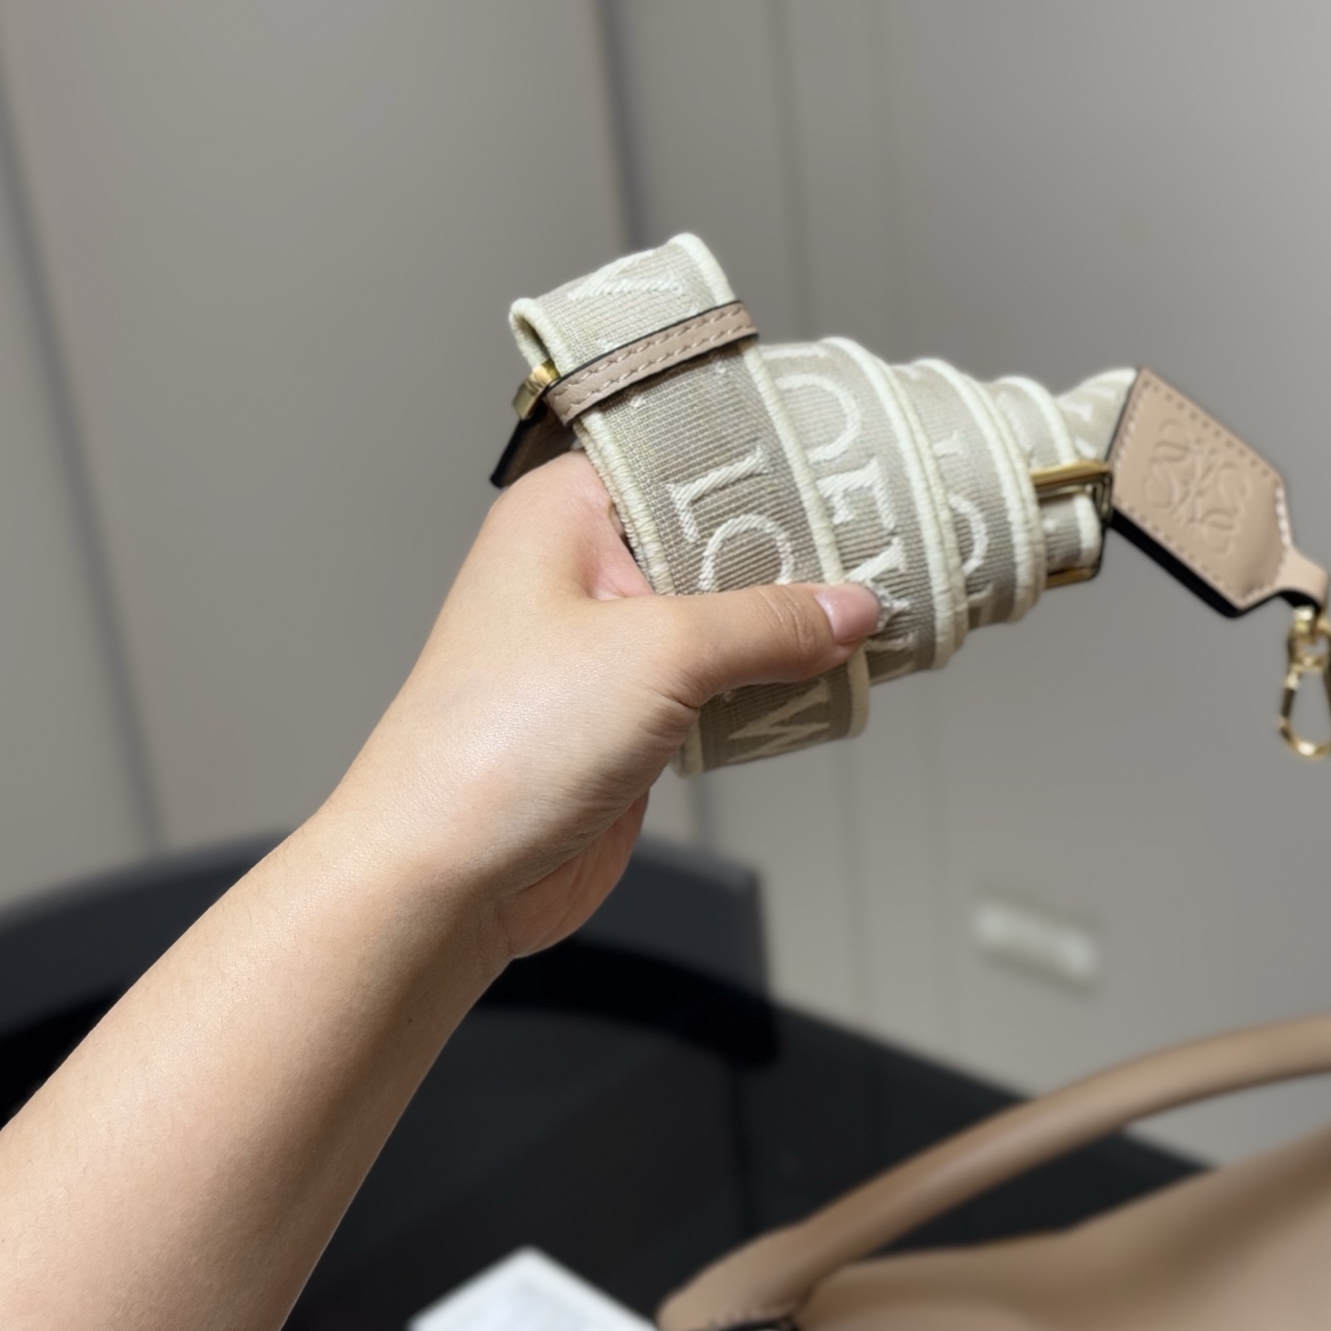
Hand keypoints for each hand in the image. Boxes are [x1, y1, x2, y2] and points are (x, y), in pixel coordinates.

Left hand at [320, 452, 878, 957]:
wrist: (447, 876)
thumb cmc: (498, 743)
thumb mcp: (658, 653)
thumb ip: (767, 623)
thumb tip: (850, 608)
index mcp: (566, 512)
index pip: (683, 454)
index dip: (763, 459)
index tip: (844, 458)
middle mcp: (583, 567)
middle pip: (714, 536)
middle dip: (792, 548)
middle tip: (883, 534)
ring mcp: (608, 646)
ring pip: (724, 615)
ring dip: (789, 623)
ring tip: (877, 603)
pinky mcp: (631, 715)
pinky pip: (720, 683)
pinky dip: (770, 683)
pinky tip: (830, 675)